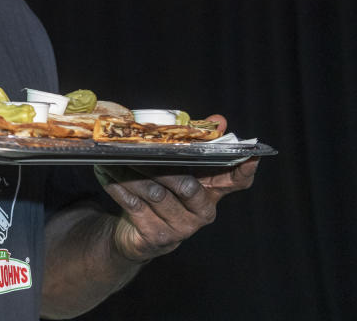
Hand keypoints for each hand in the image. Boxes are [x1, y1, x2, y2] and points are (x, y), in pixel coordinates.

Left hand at [93, 113, 258, 262]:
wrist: (139, 235)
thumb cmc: (163, 191)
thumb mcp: (179, 168)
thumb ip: (196, 144)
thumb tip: (218, 119)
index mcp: (212, 192)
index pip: (237, 181)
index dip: (245, 168)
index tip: (250, 154)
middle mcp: (201, 211)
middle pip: (186, 185)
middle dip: (160, 165)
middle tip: (139, 148)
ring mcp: (180, 227)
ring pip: (154, 192)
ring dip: (130, 172)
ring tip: (114, 157)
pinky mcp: (156, 236)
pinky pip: (134, 205)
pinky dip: (117, 186)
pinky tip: (106, 172)